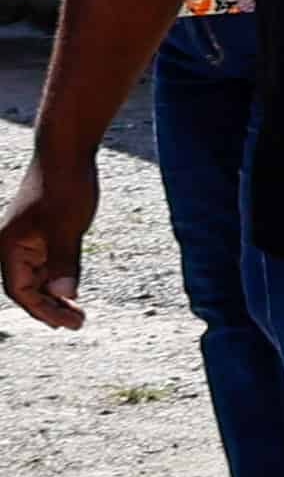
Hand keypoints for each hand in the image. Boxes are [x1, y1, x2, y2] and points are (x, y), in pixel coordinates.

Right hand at [0, 149, 92, 329]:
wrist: (66, 152)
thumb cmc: (64, 186)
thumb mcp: (68, 226)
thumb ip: (64, 261)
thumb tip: (63, 294)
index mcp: (9, 246)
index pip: (20, 291)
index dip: (42, 311)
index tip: (68, 324)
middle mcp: (13, 245)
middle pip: (26, 288)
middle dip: (49, 308)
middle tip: (79, 323)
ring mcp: (27, 240)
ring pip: (37, 278)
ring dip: (55, 296)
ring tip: (79, 314)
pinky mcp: (42, 233)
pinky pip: (46, 264)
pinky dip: (58, 279)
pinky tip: (74, 290)